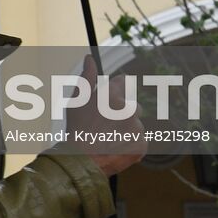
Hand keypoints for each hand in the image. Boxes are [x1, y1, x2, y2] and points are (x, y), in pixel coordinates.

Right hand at [64, 55, 146, 177]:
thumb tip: (90, 57)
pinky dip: (130, 144)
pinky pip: (139, 140)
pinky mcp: (142, 145)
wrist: (80, 160)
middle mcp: (128, 109)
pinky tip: (115, 147)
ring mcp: (136, 128)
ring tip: (108, 138)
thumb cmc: (76, 128)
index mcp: (113, 95)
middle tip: (105, 125)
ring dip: (126, 129)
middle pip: (131, 105)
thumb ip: (87, 76)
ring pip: (135, 124)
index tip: (109, 100)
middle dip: (122, 112)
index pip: (124, 82)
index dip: (115, 90)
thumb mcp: (77, 100)